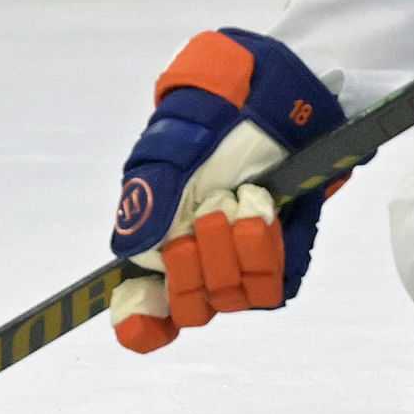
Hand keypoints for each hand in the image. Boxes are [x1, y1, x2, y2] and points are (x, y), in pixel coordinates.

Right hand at [109, 29, 343, 351]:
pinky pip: (277, 283)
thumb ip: (150, 198)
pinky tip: (265, 209)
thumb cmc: (218, 112)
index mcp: (159, 236)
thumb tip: (128, 253)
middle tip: (212, 207)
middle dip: (200, 260)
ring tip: (245, 196)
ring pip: (235, 297)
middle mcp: (198, 256)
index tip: (137, 319)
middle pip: (192, 304)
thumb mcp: (172, 147)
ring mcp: (242, 258)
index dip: (140, 323)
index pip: (143, 304)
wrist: (282, 91)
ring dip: (238, 246)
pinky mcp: (284, 254)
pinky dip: (270, 247)